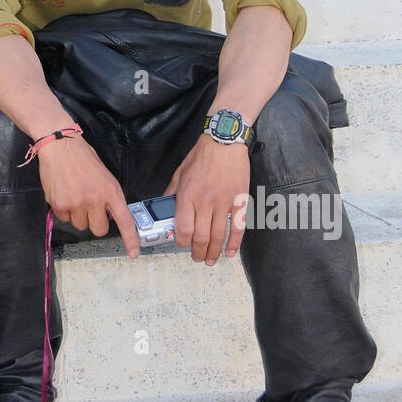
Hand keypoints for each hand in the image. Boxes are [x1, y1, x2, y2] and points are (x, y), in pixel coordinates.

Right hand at [37, 135, 139, 257]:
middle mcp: (95, 200)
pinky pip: (64, 218)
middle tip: (90, 208)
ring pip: (80, 225)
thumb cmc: (83, 157)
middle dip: (95, 222)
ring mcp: (76, 204)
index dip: (130, 239)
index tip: (134, 253)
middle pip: (99, 230)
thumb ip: (109, 195)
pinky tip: (64, 193)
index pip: (124, 220)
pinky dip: (64, 210)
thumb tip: (109, 214)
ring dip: (78, 215)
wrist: (59, 146)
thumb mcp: (105, 175)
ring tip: (74, 194)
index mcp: (110, 191)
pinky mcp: (59, 205)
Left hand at [163, 135, 249, 265]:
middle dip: (198, 253)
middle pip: (201, 237)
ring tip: (211, 260)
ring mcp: (223, 202)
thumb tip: (162, 206)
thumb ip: (171, 192)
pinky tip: (230, 252)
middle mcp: (205, 201)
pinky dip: (234, 244)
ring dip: (214, 253)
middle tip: (197, 258)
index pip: (183, 228)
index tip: (182, 244)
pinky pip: (238, 227)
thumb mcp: (179, 173)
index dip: (181, 242)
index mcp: (187, 195)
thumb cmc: (201, 155)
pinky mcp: (239, 201)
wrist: (224, 141)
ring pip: (219, 236)